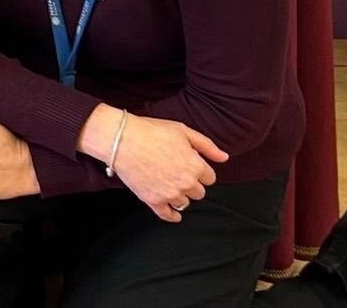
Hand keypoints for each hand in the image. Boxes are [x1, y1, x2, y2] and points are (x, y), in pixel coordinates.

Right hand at [80, 106, 225, 223]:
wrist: (121, 139)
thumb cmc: (151, 131)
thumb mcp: (183, 130)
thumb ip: (207, 146)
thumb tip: (224, 158)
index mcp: (196, 166)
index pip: (210, 178)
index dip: (200, 170)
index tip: (190, 164)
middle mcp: (186, 183)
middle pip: (199, 193)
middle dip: (191, 183)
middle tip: (178, 172)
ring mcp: (170, 194)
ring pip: (185, 203)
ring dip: (180, 195)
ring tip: (168, 183)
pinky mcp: (153, 201)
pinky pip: (168, 215)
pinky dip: (172, 216)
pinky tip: (173, 213)